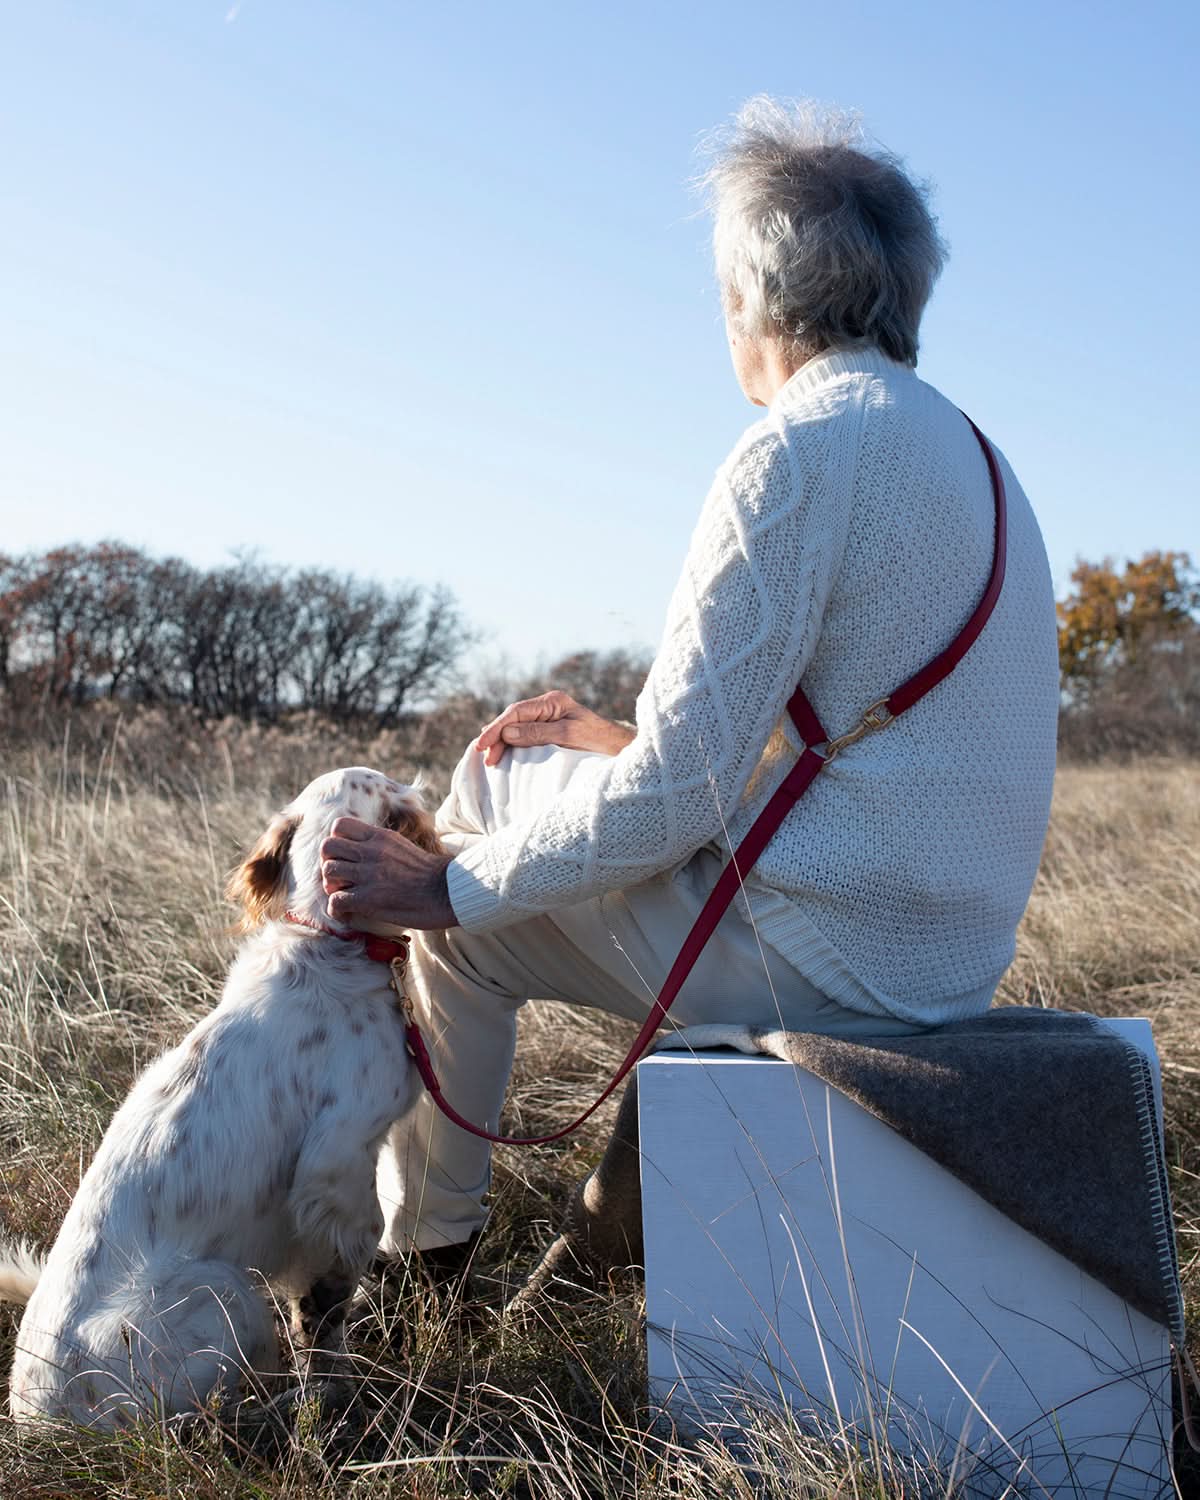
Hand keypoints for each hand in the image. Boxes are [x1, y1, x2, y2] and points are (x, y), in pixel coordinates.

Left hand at [320, 820, 456, 930]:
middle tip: (342, 877)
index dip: (336, 842)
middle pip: (327, 847)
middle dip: (330, 863)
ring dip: (333, 886)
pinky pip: (335, 901)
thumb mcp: (402, 846)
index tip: (346, 857)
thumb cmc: (429, 873)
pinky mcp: (369, 899)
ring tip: (347, 895)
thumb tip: (361, 849)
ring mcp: (369, 875)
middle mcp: (371, 851)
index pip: (339, 826)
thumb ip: (379, 844)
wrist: (448, 892)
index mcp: (380, 836)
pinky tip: (350, 913)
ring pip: (328, 872)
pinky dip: (338, 910)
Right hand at [475, 690, 635, 766]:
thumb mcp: (568, 736)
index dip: (497, 728)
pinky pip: (524, 736)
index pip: (516, 712)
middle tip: (484, 757)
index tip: (483, 744)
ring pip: (516, 728)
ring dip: (502, 743)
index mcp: (552, 702)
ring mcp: (547, 718)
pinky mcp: (548, 731)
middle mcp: (547, 707)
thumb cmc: (598, 740)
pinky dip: (511, 745)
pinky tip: (501, 752)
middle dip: (496, 737)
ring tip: (489, 758)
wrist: (619, 749)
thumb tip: (508, 733)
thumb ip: (538, 733)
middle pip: (513, 720)